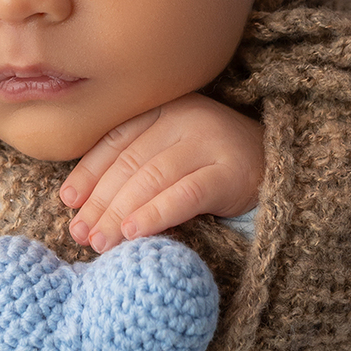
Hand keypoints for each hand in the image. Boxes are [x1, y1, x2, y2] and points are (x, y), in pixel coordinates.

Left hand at [60, 94, 263, 252]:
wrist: (282, 168)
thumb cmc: (215, 167)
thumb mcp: (173, 155)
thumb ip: (135, 166)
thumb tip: (79, 204)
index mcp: (165, 108)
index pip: (115, 141)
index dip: (88, 173)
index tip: (68, 204)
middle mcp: (186, 117)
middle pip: (130, 163)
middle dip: (100, 201)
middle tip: (80, 234)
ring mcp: (211, 141)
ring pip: (152, 179)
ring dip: (120, 213)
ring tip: (100, 242)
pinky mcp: (232, 171)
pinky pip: (186, 194)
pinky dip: (156, 214)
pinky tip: (135, 234)